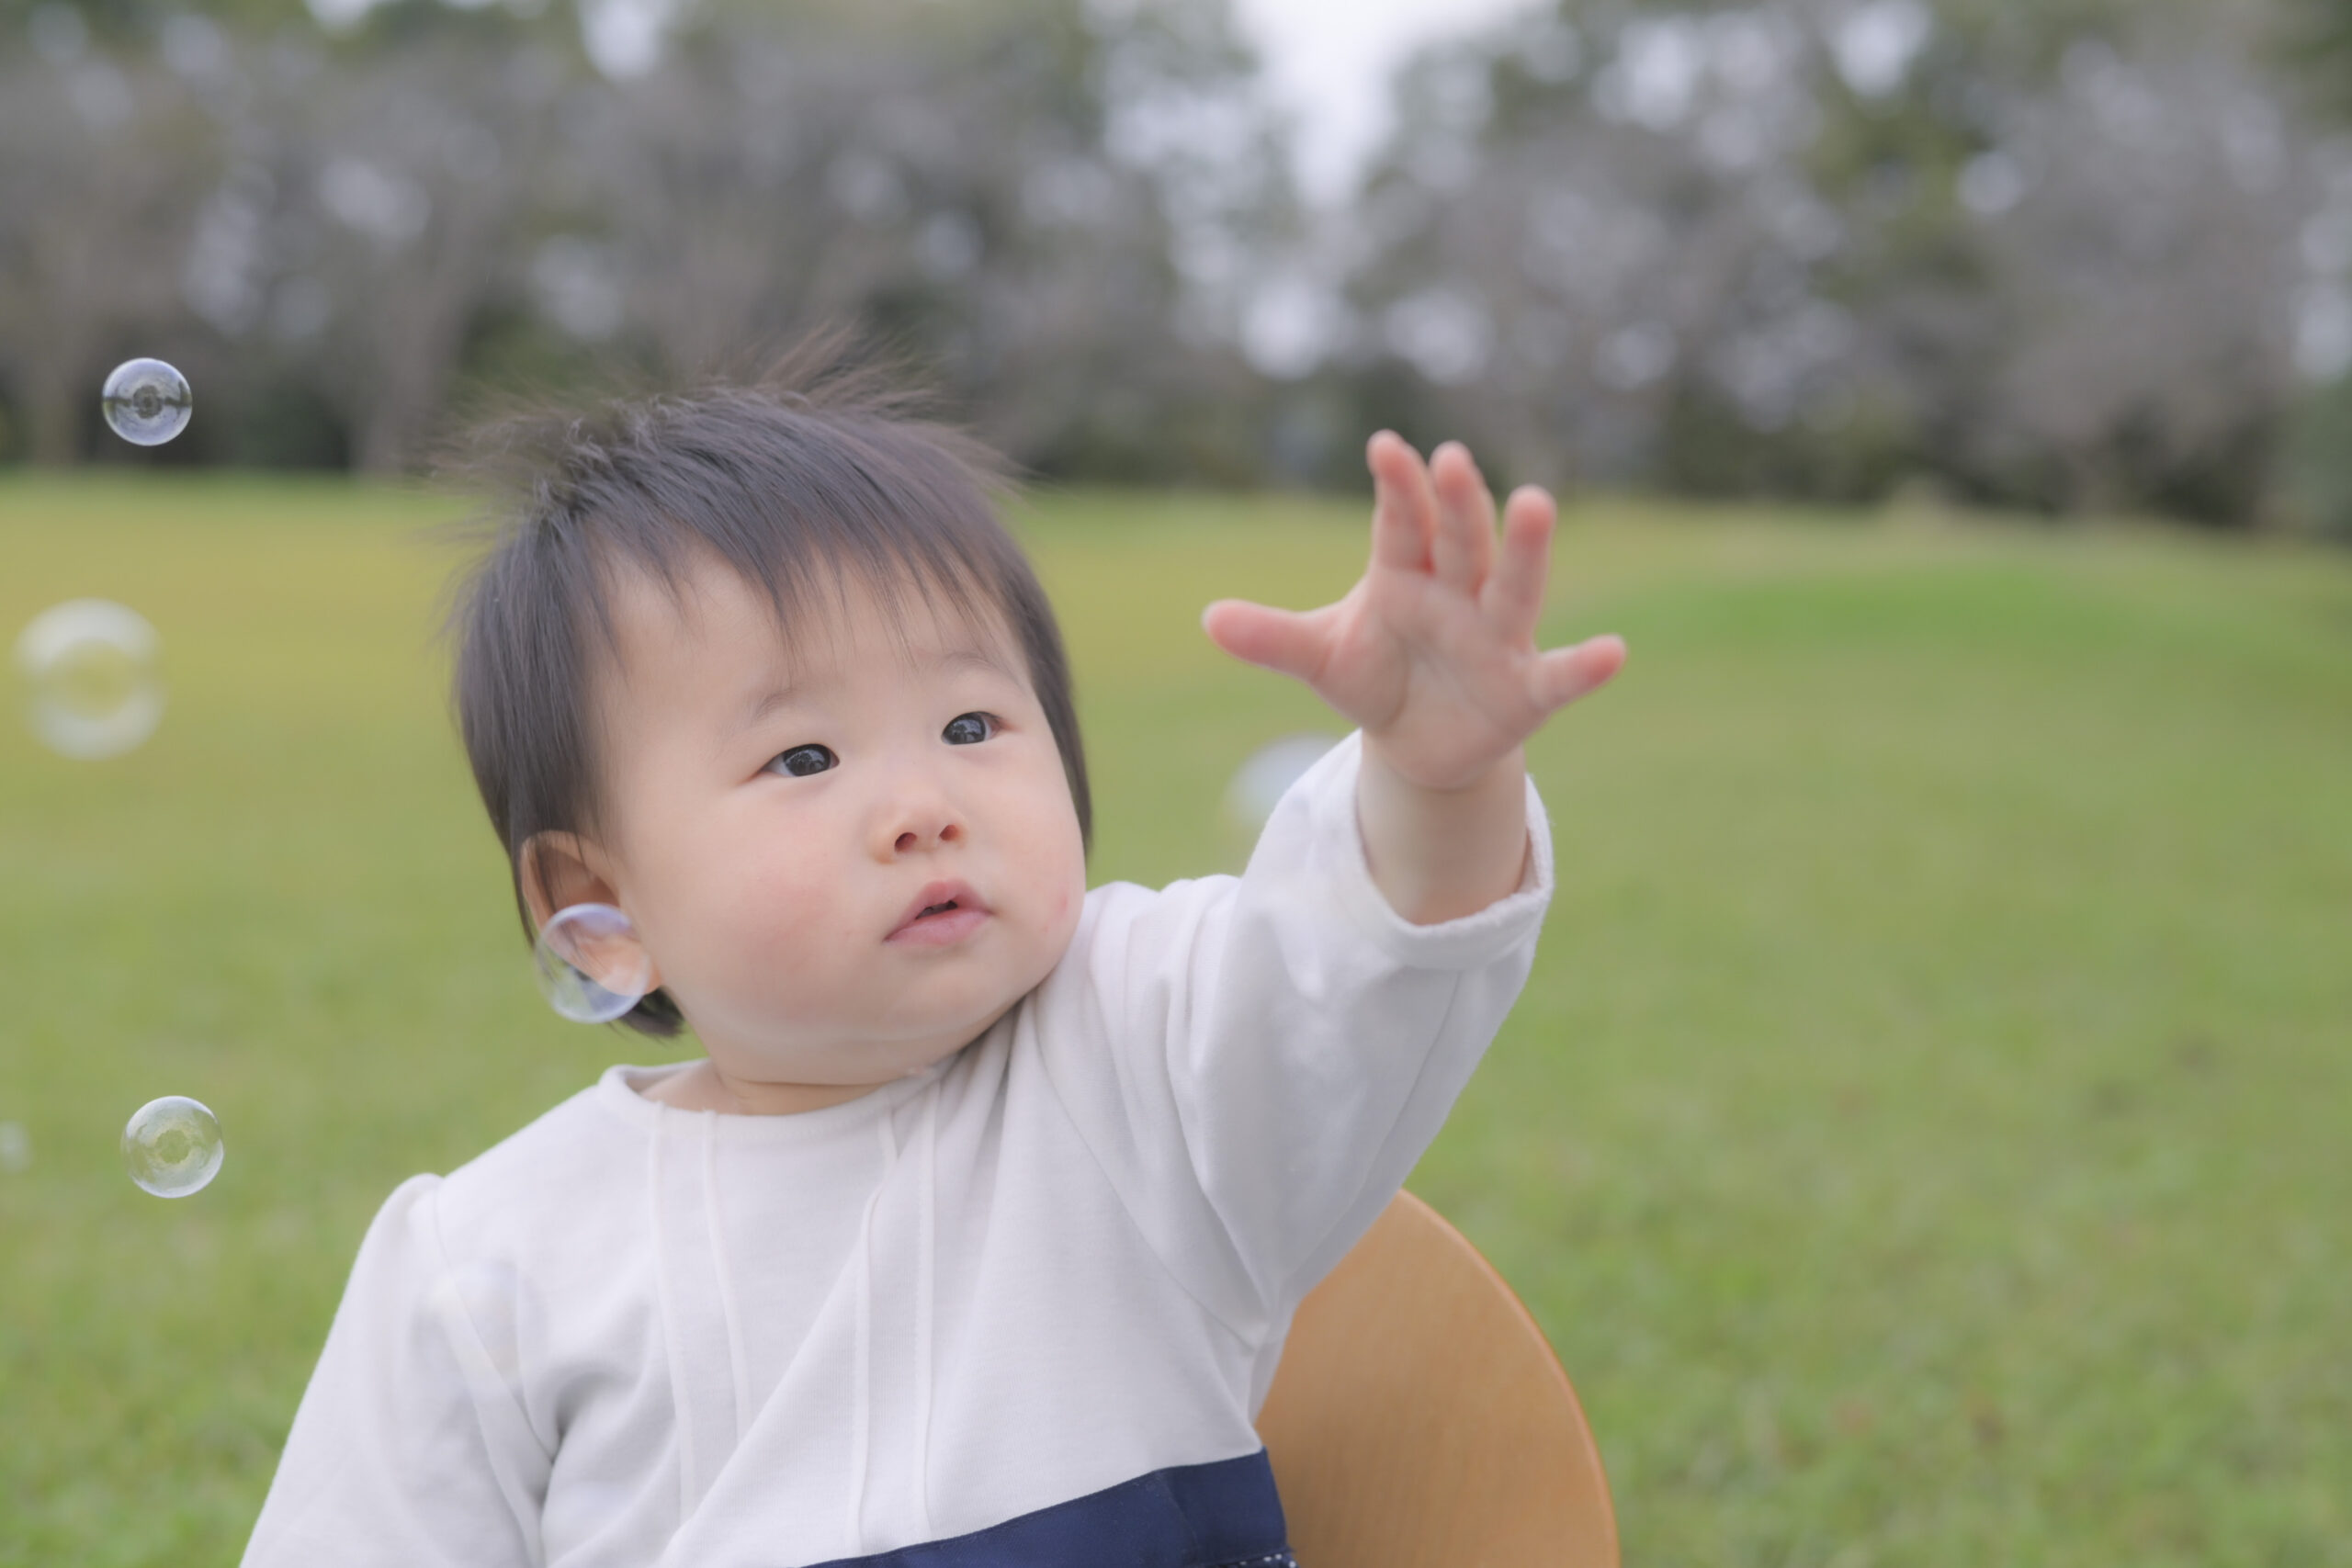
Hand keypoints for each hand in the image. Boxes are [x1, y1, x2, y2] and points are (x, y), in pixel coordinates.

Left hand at [1202, 432, 1624, 792]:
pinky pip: (1559, 677)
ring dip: (1525, 548)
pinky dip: (1585, 667)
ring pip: (1513, 587)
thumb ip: (1272, 637)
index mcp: (1405, 573)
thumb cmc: (1375, 676)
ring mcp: (1496, 638)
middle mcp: (1457, 593)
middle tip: (1453, 458)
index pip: (1401, 523)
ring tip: (1535, 503)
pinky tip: (1614, 652)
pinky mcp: (1525, 691)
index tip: (1383, 446)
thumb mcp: (1320, 659)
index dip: (1396, 487)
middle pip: (1459, 541)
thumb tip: (1206, 619)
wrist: (1418, 740)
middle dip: (1458, 502)